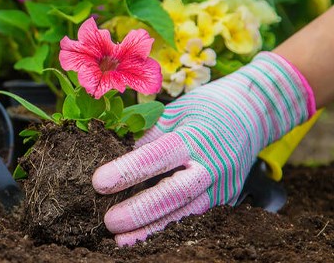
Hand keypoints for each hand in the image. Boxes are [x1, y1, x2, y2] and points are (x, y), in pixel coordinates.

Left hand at [92, 52, 315, 245]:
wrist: (252, 114)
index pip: (158, 156)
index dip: (128, 170)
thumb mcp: (174, 111)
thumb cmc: (204, 108)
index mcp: (194, 136)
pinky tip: (142, 237)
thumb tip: (112, 154)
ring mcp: (221, 186)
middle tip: (108, 221)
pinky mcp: (225, 200)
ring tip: (120, 241)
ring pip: (185, 214)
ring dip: (151, 229)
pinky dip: (166, 228)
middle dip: (140, 210)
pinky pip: (193, 218)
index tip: (98, 182)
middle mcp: (210, 165)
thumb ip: (148, 134)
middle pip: (174, 193)